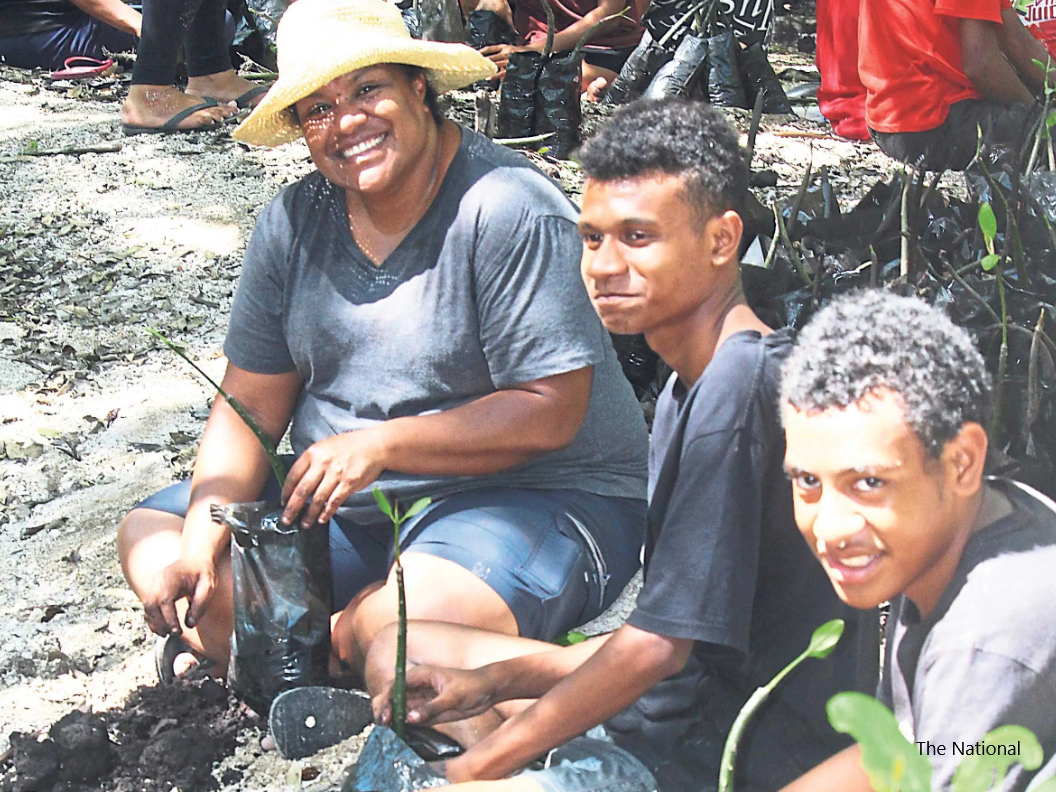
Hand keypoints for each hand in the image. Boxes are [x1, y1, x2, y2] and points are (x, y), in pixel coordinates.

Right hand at [142, 555, 217, 635]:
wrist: (196, 558)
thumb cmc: (203, 572)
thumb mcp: (208, 587)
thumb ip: (200, 605)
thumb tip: (189, 624)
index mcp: (171, 578)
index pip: (164, 601)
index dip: (168, 619)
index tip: (177, 631)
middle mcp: (158, 580)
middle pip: (151, 606)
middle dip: (160, 623)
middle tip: (173, 634)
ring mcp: (154, 584)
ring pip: (147, 607)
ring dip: (155, 623)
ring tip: (168, 634)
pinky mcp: (154, 589)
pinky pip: (149, 606)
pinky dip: (153, 618)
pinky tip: (162, 628)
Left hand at [281, 429, 386, 527]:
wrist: (375, 445)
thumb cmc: (350, 445)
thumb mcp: (326, 446)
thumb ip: (313, 462)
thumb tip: (299, 482)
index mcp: (313, 452)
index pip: (293, 475)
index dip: (286, 492)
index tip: (283, 502)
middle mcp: (323, 463)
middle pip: (302, 490)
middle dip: (292, 508)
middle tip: (286, 519)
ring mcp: (336, 473)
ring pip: (317, 499)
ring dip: (310, 514)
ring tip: (305, 523)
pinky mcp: (349, 483)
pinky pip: (334, 501)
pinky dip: (327, 512)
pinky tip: (322, 519)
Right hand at [372, 664, 497, 726]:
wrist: (486, 691)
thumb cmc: (472, 686)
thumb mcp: (453, 697)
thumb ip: (432, 708)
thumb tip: (410, 718)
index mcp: (420, 675)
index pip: (395, 686)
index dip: (386, 700)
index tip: (385, 716)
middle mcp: (416, 687)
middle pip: (391, 697)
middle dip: (384, 710)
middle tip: (383, 726)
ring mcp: (419, 700)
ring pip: (397, 710)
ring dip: (390, 720)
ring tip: (387, 734)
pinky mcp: (425, 711)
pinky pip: (408, 719)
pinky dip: (401, 727)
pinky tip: (397, 736)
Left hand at [478, 44, 534, 79]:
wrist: (532, 54)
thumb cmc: (518, 53)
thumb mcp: (509, 48)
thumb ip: (499, 52)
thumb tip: (486, 55)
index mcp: (504, 46)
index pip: (490, 48)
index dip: (481, 51)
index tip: (474, 54)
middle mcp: (506, 52)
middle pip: (490, 57)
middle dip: (482, 62)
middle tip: (473, 65)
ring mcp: (508, 61)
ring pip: (494, 65)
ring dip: (486, 68)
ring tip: (479, 72)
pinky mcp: (511, 68)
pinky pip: (501, 73)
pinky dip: (494, 76)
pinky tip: (488, 78)